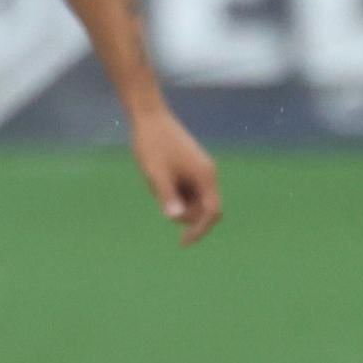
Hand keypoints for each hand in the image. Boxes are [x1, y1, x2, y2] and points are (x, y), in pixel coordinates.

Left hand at [129, 102, 221, 244]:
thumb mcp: (156, 174)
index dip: (200, 230)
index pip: (212, 212)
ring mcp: (201, 170)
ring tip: (156, 183)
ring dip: (177, 201)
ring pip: (195, 200)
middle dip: (184, 214)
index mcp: (205, 176)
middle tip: (160, 197)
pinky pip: (188, 190)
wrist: (150, 118)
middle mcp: (208, 174)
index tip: (183, 243)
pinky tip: (159, 178)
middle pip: (205, 209)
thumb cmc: (152, 145)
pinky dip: (175, 193)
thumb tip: (175, 218)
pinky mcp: (193, 168)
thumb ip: (167, 196)